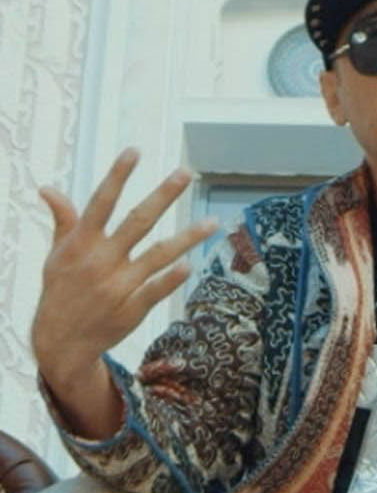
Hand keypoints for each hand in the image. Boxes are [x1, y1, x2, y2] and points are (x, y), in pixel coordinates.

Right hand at [31, 148, 217, 389]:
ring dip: (187, 238)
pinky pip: (156, 290)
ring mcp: (118, 286)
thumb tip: (48, 188)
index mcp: (80, 244)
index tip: (134, 150)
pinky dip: (171, 278)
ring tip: (214, 221)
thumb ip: (62, 220)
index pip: (101, 202)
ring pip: (158, 255)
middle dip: (163, 196)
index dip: (117, 176)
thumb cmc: (61, 290)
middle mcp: (100, 261)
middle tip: (186, 172)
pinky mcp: (132, 309)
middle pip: (137, 222)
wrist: (60, 342)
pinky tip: (190, 265)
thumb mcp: (56, 255)